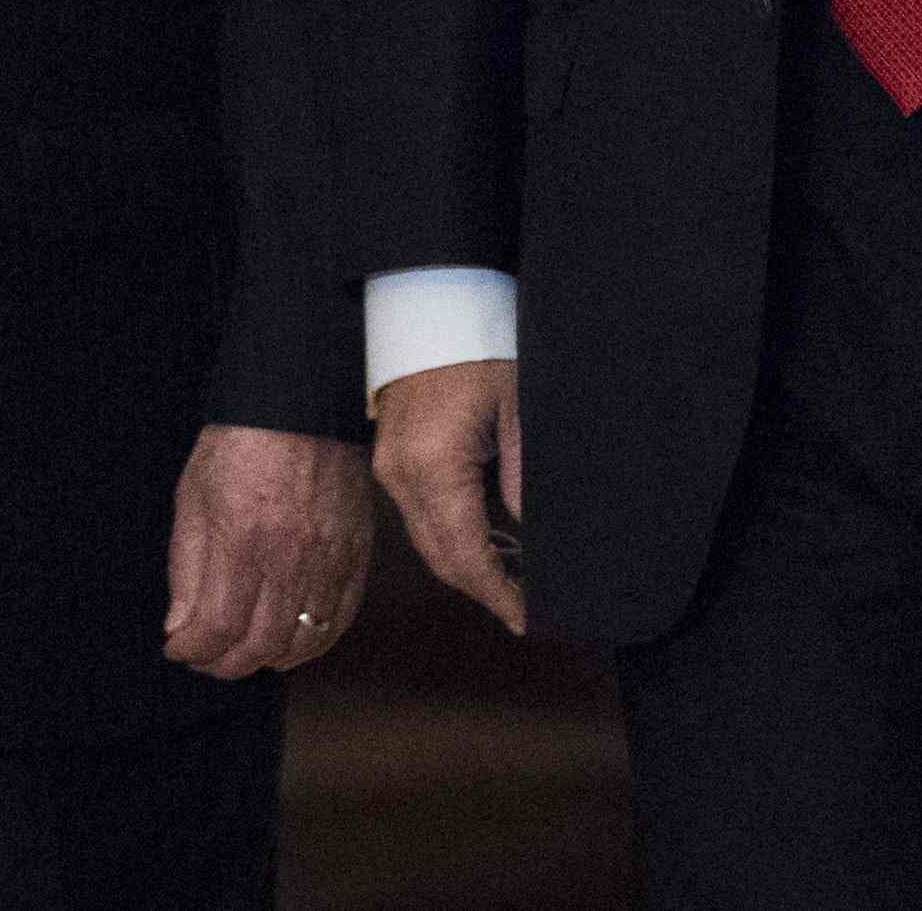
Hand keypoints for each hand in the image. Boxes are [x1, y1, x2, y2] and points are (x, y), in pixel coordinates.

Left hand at [161, 425, 373, 678]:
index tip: (178, 648)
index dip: (192, 650)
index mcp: (242, 539)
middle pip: (259, 645)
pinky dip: (311, 644)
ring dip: (265, 659)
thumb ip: (186, 570)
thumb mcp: (193, 498)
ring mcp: (328, 558)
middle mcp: (289, 556)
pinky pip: (337, 620)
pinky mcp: (354, 554)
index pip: (218, 628)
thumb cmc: (240, 444)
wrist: (301, 404)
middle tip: (206, 657)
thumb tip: (181, 629)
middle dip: (223, 664)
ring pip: (300, 642)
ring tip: (242, 651)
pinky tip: (288, 641)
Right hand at [367, 357, 523, 634]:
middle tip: (526, 608)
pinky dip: (452, 539)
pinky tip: (486, 541)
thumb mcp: (519, 407)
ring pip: (428, 542)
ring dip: (468, 567)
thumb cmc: (479, 345)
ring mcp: (390, 469)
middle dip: (484, 590)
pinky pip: (420, 517)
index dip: (498, 594)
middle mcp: (401, 475)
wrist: (432, 304)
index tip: (527, 618)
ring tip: (515, 580)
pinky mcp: (391, 460)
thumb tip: (531, 534)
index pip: (465, 555)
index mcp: (434, 466)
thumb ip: (523, 475)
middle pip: (441, 559)